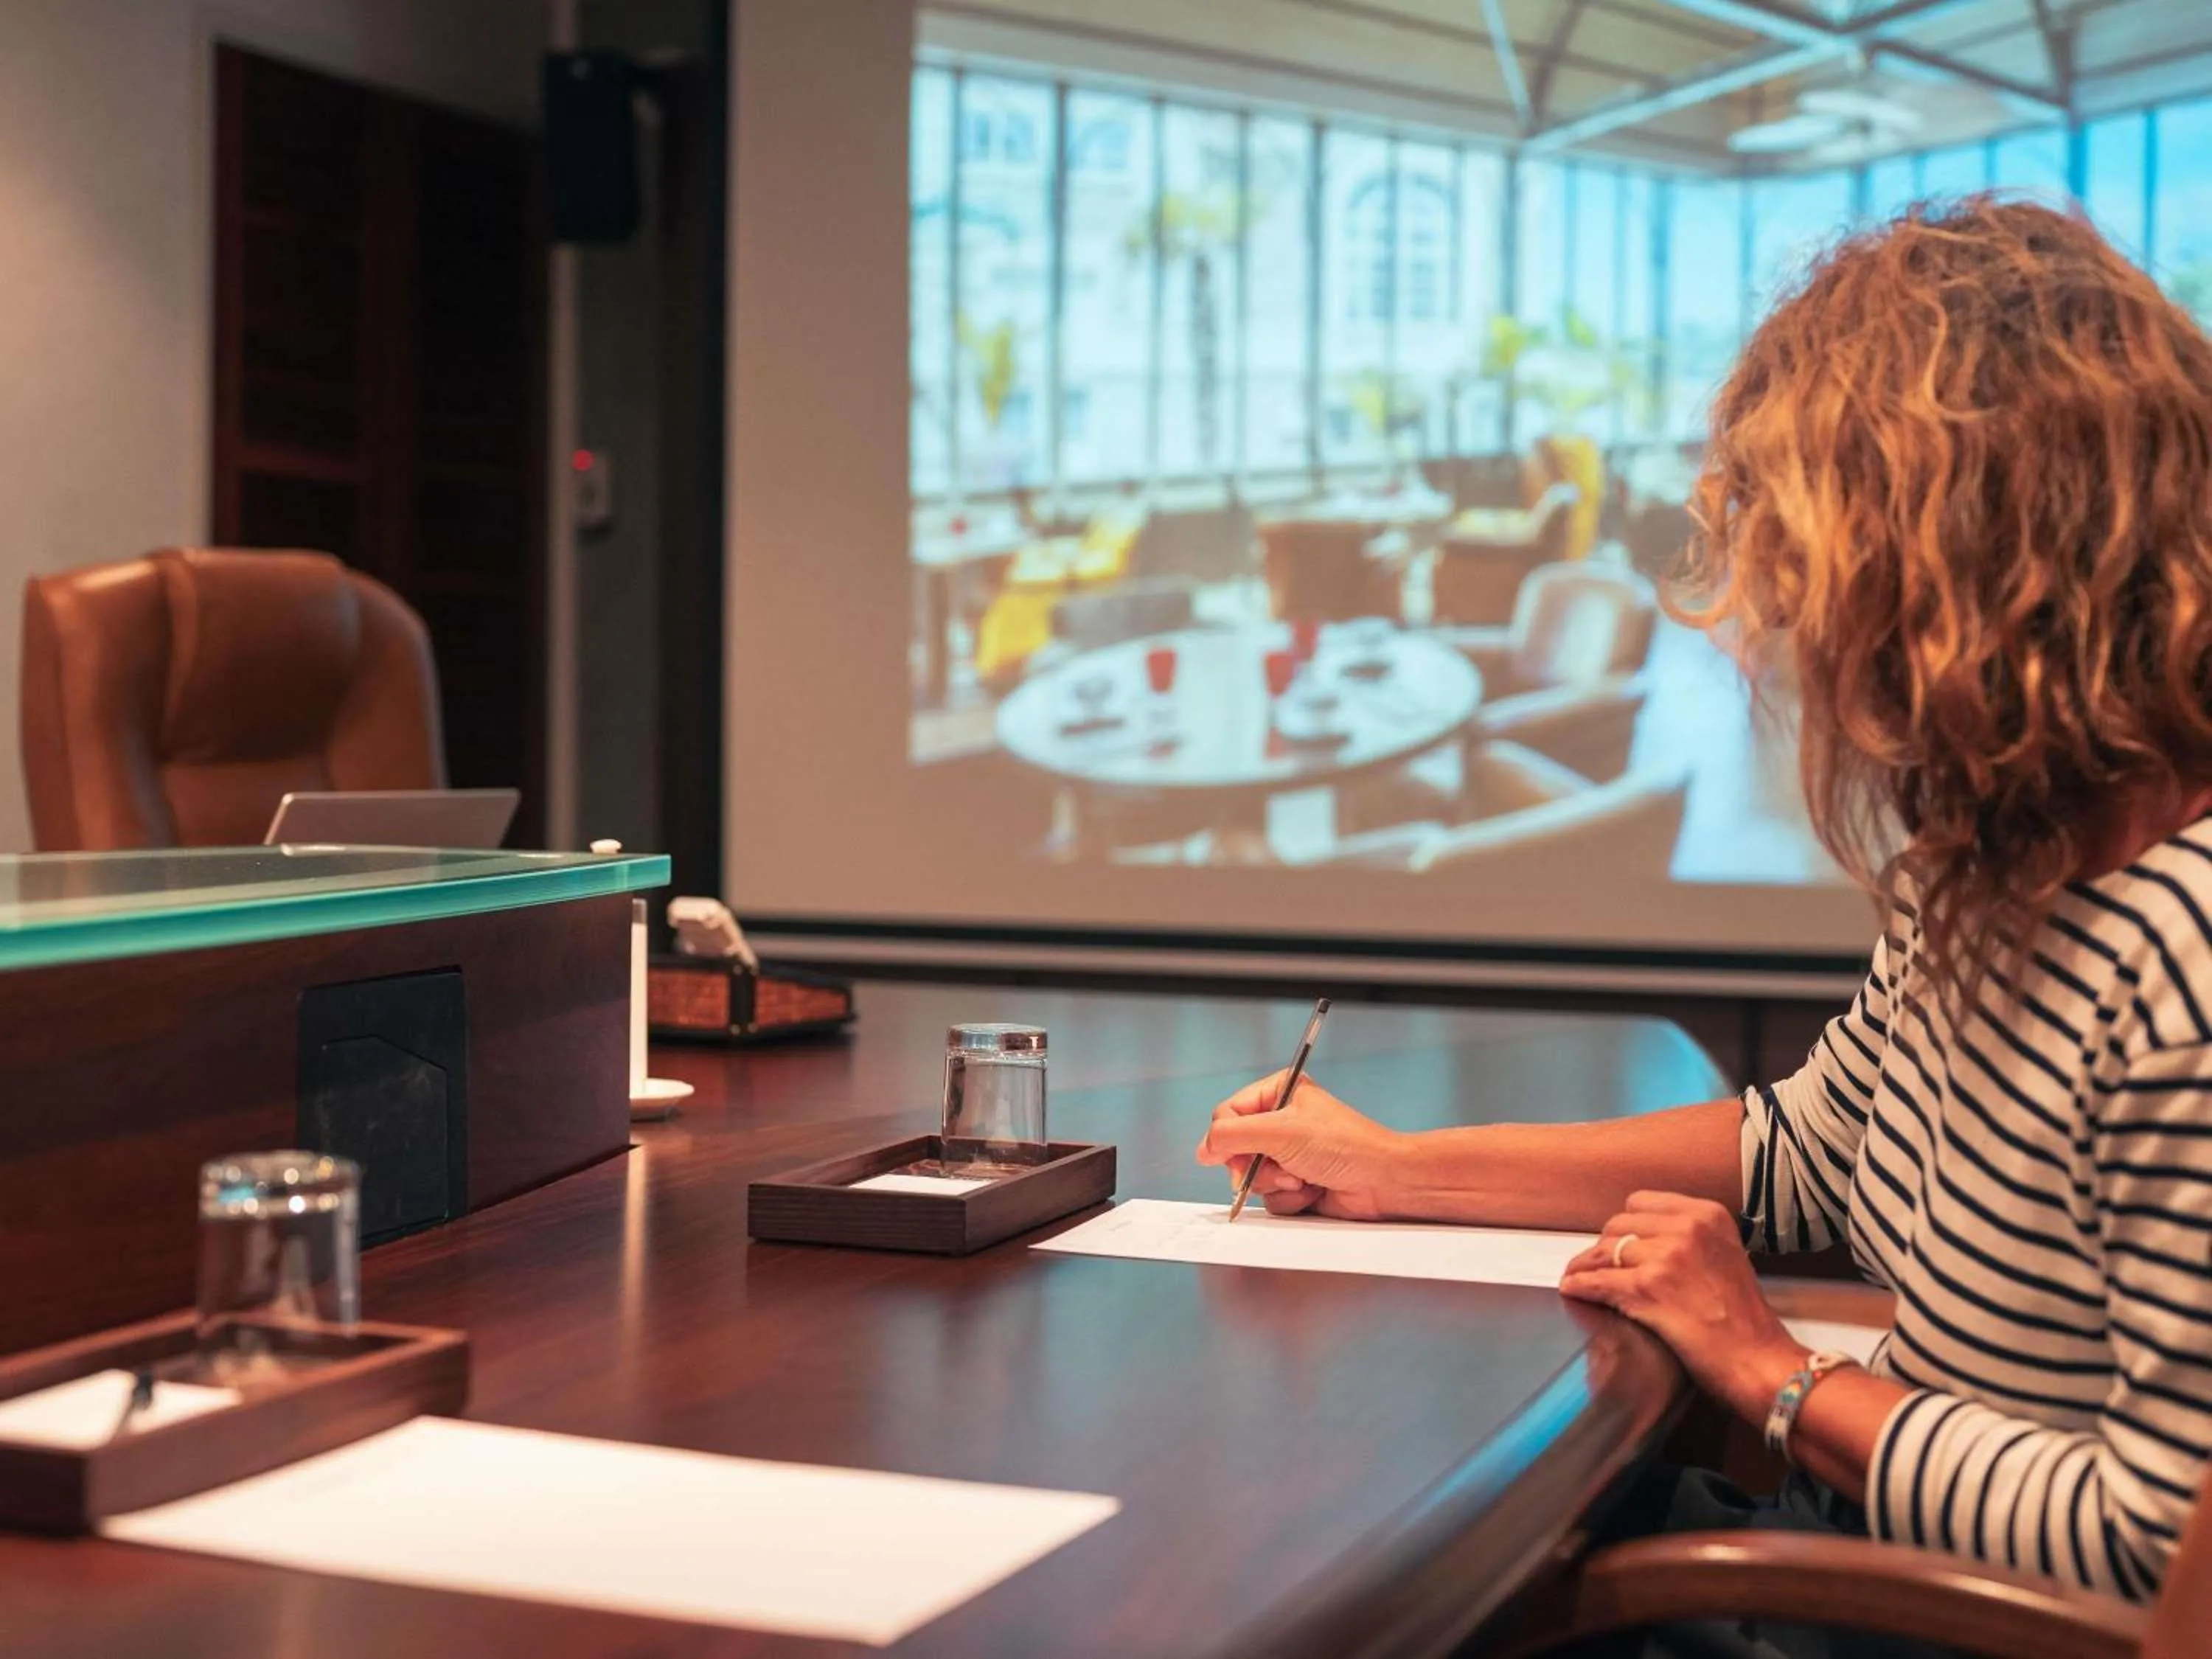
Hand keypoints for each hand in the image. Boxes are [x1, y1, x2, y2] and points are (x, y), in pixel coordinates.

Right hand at [1194, 1071, 1406, 1219]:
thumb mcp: (1280, 1131)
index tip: (1230, 1158)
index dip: (1225, 1139)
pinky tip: (1313, 1190)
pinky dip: (1289, 1198)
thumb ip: (1233, 1135)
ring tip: (1303, 1178)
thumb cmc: (1342, 1145)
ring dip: (1275, 1183)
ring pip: (1252, 1177)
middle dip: (1254, 1166)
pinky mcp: (1297, 1183)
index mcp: (1278, 1093)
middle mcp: (1281, 1122)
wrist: (1383, 1181)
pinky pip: (1271, 1196)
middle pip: (1236, 1149)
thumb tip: (1202, 1149)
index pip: (1228, 1114)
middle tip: (1274, 1170)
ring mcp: (1289, 1154)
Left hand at [1559, 1191, 1802, 1420]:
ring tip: (1580, 1279)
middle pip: (1619, 1225)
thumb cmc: (1745, 1320)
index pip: (1642, 1203)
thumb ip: (1689, 1239)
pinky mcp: (1647, 1288)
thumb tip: (1641, 1242)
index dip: (1627, 1226)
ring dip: (1588, 1267)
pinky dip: (1580, 1287)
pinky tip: (1572, 1291)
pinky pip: (1596, 1281)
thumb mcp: (1726, 1256)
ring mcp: (1666, 1256)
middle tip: (1602, 1268)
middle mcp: (1687, 1227)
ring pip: (1604, 1251)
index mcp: (1707, 1214)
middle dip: (1607, 1248)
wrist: (1760, 1360)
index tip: (1622, 1244)